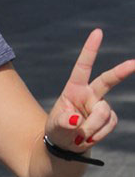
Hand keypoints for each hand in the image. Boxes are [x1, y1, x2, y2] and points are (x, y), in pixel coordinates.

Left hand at [45, 28, 134, 151]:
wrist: (66, 145)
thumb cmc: (58, 130)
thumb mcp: (54, 127)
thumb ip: (63, 122)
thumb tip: (76, 120)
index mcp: (74, 88)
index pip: (83, 66)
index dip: (90, 50)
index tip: (98, 32)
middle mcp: (90, 93)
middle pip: (108, 80)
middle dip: (122, 71)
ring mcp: (101, 105)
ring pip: (103, 113)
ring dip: (91, 128)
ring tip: (79, 137)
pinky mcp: (109, 118)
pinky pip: (109, 124)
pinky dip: (98, 134)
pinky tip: (89, 138)